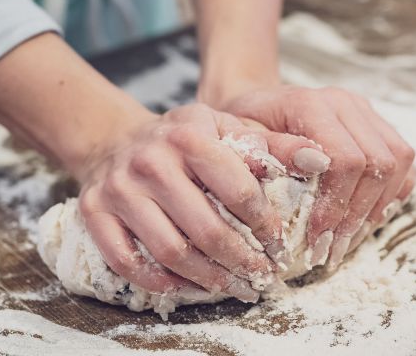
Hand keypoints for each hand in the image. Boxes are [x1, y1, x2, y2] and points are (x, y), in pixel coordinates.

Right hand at [73, 104, 322, 299]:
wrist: (116, 140)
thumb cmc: (182, 140)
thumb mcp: (226, 129)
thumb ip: (272, 145)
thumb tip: (320, 160)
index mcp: (188, 134)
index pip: (238, 190)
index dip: (265, 225)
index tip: (280, 246)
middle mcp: (150, 160)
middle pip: (206, 229)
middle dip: (242, 262)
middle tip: (262, 278)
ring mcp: (119, 189)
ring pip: (170, 251)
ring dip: (208, 279)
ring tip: (233, 288)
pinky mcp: (95, 212)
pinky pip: (128, 262)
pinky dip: (161, 282)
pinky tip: (187, 287)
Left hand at [219, 87, 415, 268]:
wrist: (254, 105)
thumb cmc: (242, 128)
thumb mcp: (239, 141)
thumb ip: (271, 152)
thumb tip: (312, 166)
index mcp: (310, 104)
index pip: (345, 159)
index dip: (336, 205)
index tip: (316, 239)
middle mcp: (345, 103)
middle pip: (378, 163)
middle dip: (357, 215)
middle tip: (332, 250)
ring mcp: (365, 112)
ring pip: (398, 163)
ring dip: (376, 209)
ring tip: (346, 241)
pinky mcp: (376, 125)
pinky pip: (402, 163)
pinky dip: (389, 196)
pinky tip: (361, 220)